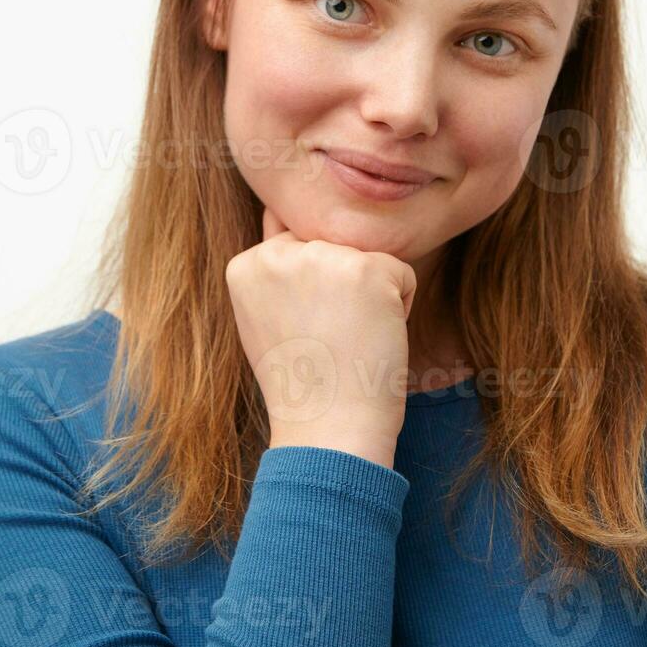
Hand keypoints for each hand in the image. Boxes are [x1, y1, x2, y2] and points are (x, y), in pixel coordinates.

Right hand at [224, 205, 415, 468]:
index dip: (313, 293)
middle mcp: (277, 253)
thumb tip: (279, 215)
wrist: (328, 430)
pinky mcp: (367, 269)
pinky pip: (401, 274)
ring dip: (371, 298)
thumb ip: (276, 267)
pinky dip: (400, 308)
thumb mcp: (267, 317)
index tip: (304, 334)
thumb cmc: (304, 383)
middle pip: (335, 247)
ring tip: (347, 340)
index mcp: (245, 264)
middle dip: (342, 289)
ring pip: (368, 259)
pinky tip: (372, 339)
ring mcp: (322, 258)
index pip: (296, 244)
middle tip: (327, 340)